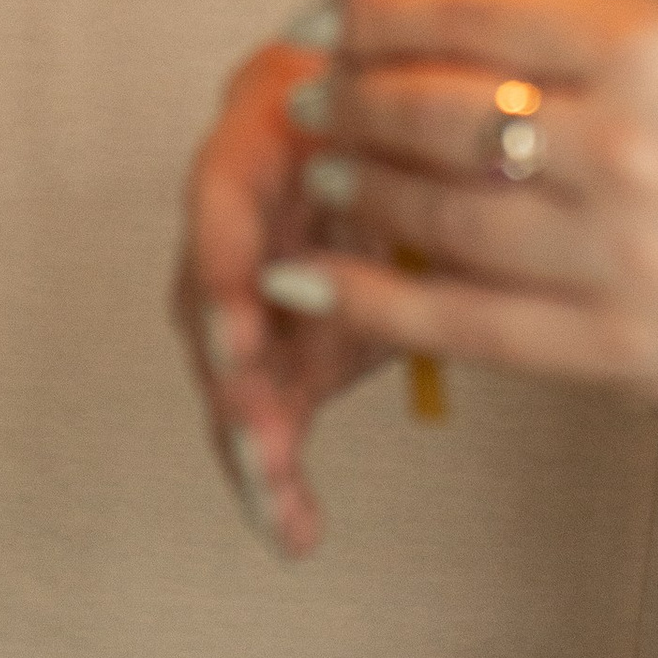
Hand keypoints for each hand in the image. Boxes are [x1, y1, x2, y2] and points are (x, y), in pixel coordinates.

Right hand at [175, 27, 394, 557]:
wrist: (444, 147)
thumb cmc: (428, 126)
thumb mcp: (426, 130)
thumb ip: (414, 162)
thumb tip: (415, 195)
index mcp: (268, 131)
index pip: (221, 190)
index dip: (223, 266)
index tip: (238, 336)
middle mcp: (242, 210)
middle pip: (212, 299)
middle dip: (237, 383)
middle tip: (265, 448)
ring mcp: (258, 285)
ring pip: (235, 370)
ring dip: (254, 441)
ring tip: (283, 512)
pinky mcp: (285, 349)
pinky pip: (274, 409)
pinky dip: (280, 471)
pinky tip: (295, 530)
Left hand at [180, 0, 657, 555]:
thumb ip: (596, 40)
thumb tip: (450, 30)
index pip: (468, 11)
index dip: (369, 12)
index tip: (322, 18)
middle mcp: (633, 140)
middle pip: (434, 109)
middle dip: (348, 100)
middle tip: (306, 99)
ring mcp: (626, 254)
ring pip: (437, 214)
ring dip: (358, 191)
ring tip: (323, 176)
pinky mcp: (624, 352)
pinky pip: (463, 325)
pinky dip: (373, 303)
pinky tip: (317, 286)